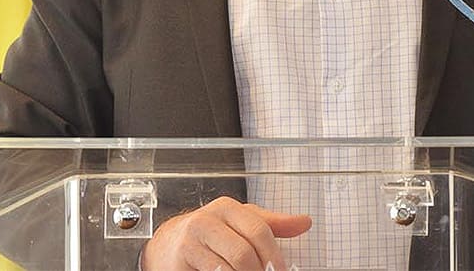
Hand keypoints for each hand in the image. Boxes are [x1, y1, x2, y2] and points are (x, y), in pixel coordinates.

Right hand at [141, 196, 312, 270]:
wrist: (169, 244)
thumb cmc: (211, 233)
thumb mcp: (241, 223)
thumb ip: (272, 224)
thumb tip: (304, 222)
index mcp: (228, 208)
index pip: (259, 231)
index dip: (273, 256)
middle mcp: (207, 220)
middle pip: (243, 253)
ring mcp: (192, 241)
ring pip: (227, 268)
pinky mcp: (182, 259)